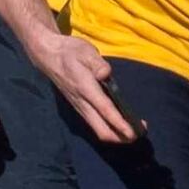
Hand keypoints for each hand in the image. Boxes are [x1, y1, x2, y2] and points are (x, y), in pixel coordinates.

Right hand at [32, 28, 132, 142]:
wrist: (48, 56)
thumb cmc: (70, 52)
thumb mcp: (85, 51)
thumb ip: (97, 63)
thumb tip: (105, 74)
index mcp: (85, 89)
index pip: (105, 111)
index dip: (120, 124)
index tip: (134, 132)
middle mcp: (82, 103)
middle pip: (101, 130)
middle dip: (121, 137)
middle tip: (140, 133)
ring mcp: (80, 107)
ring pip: (98, 130)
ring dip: (116, 135)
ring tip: (135, 131)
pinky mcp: (80, 107)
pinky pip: (95, 124)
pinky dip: (109, 128)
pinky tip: (121, 124)